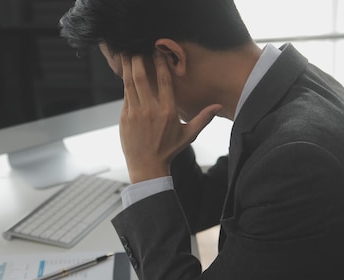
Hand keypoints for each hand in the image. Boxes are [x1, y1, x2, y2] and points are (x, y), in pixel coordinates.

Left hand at [119, 51, 220, 183]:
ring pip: (130, 83)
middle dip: (139, 59)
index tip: (157, 51)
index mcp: (168, 112)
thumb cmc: (169, 150)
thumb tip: (218, 106)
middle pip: (142, 77)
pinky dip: (125, 82)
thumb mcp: (189, 134)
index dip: (161, 63)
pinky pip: (125, 96)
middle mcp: (151, 110)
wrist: (147, 166)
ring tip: (128, 53)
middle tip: (138, 47)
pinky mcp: (124, 118)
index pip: (165, 81)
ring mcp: (135, 113)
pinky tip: (125, 72)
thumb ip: (203, 118)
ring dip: (128, 66)